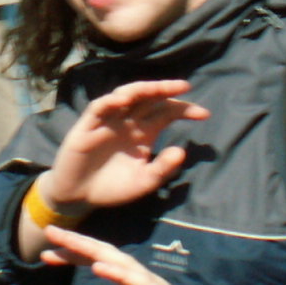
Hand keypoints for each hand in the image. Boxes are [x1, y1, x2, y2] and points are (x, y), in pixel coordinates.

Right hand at [45, 80, 206, 213]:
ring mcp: (108, 121)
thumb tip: (182, 151)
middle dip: (165, 90)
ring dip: (141, 89)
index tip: (205, 114)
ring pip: (125, 95)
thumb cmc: (113, 187)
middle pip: (148, 98)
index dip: (184, 109)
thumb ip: (162, 169)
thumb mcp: (144, 182)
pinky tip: (123, 101)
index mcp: (144, 132)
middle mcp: (128, 121)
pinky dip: (110, 101)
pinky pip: (99, 107)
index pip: (166, 112)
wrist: (80, 197)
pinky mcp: (88, 126)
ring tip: (157, 88)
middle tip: (184, 87)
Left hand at [45, 225, 228, 284]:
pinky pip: (138, 282)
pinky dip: (118, 272)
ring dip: (93, 250)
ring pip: (121, 261)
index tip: (47, 254)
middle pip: (106, 254)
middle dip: (77, 244)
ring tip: (68, 241)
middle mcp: (143, 282)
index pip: (100, 264)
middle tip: (49, 231)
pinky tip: (98, 266)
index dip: (75, 257)